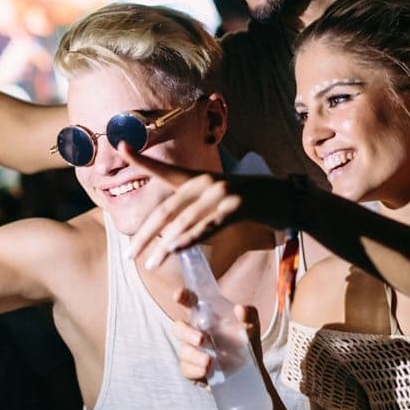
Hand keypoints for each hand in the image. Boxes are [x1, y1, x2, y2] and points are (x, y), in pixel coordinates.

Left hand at [119, 144, 286, 268]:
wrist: (288, 198)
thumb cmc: (252, 203)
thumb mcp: (219, 200)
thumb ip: (194, 211)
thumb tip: (168, 232)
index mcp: (199, 178)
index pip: (165, 171)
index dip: (142, 159)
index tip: (121, 146)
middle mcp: (206, 182)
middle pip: (166, 209)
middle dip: (144, 234)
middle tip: (127, 254)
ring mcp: (221, 192)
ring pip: (183, 221)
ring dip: (163, 245)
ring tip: (148, 263)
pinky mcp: (237, 206)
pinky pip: (207, 226)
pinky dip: (189, 239)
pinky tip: (174, 249)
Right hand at [171, 288, 264, 384]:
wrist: (250, 373)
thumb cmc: (246, 344)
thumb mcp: (251, 328)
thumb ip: (248, 316)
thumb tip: (240, 308)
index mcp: (206, 316)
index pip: (189, 302)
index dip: (182, 296)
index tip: (178, 295)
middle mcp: (195, 332)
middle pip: (179, 327)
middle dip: (186, 332)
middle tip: (202, 340)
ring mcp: (192, 351)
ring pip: (183, 350)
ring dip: (194, 355)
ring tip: (209, 361)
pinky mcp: (192, 370)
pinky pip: (185, 369)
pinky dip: (194, 370)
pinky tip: (205, 371)